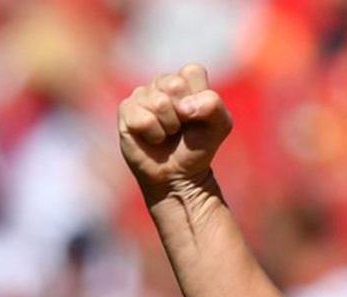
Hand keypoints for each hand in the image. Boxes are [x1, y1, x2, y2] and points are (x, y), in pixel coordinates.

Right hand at [118, 63, 231, 190]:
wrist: (179, 175)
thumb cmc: (198, 146)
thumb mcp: (220, 126)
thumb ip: (213, 105)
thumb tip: (184, 106)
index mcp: (185, 80)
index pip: (192, 72)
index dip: (198, 97)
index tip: (197, 115)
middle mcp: (161, 84)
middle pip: (174, 84)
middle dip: (183, 113)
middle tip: (182, 127)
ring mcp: (142, 95)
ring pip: (158, 103)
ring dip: (169, 126)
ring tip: (168, 134)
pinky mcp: (126, 110)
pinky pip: (142, 118)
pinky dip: (153, 134)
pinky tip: (154, 138)